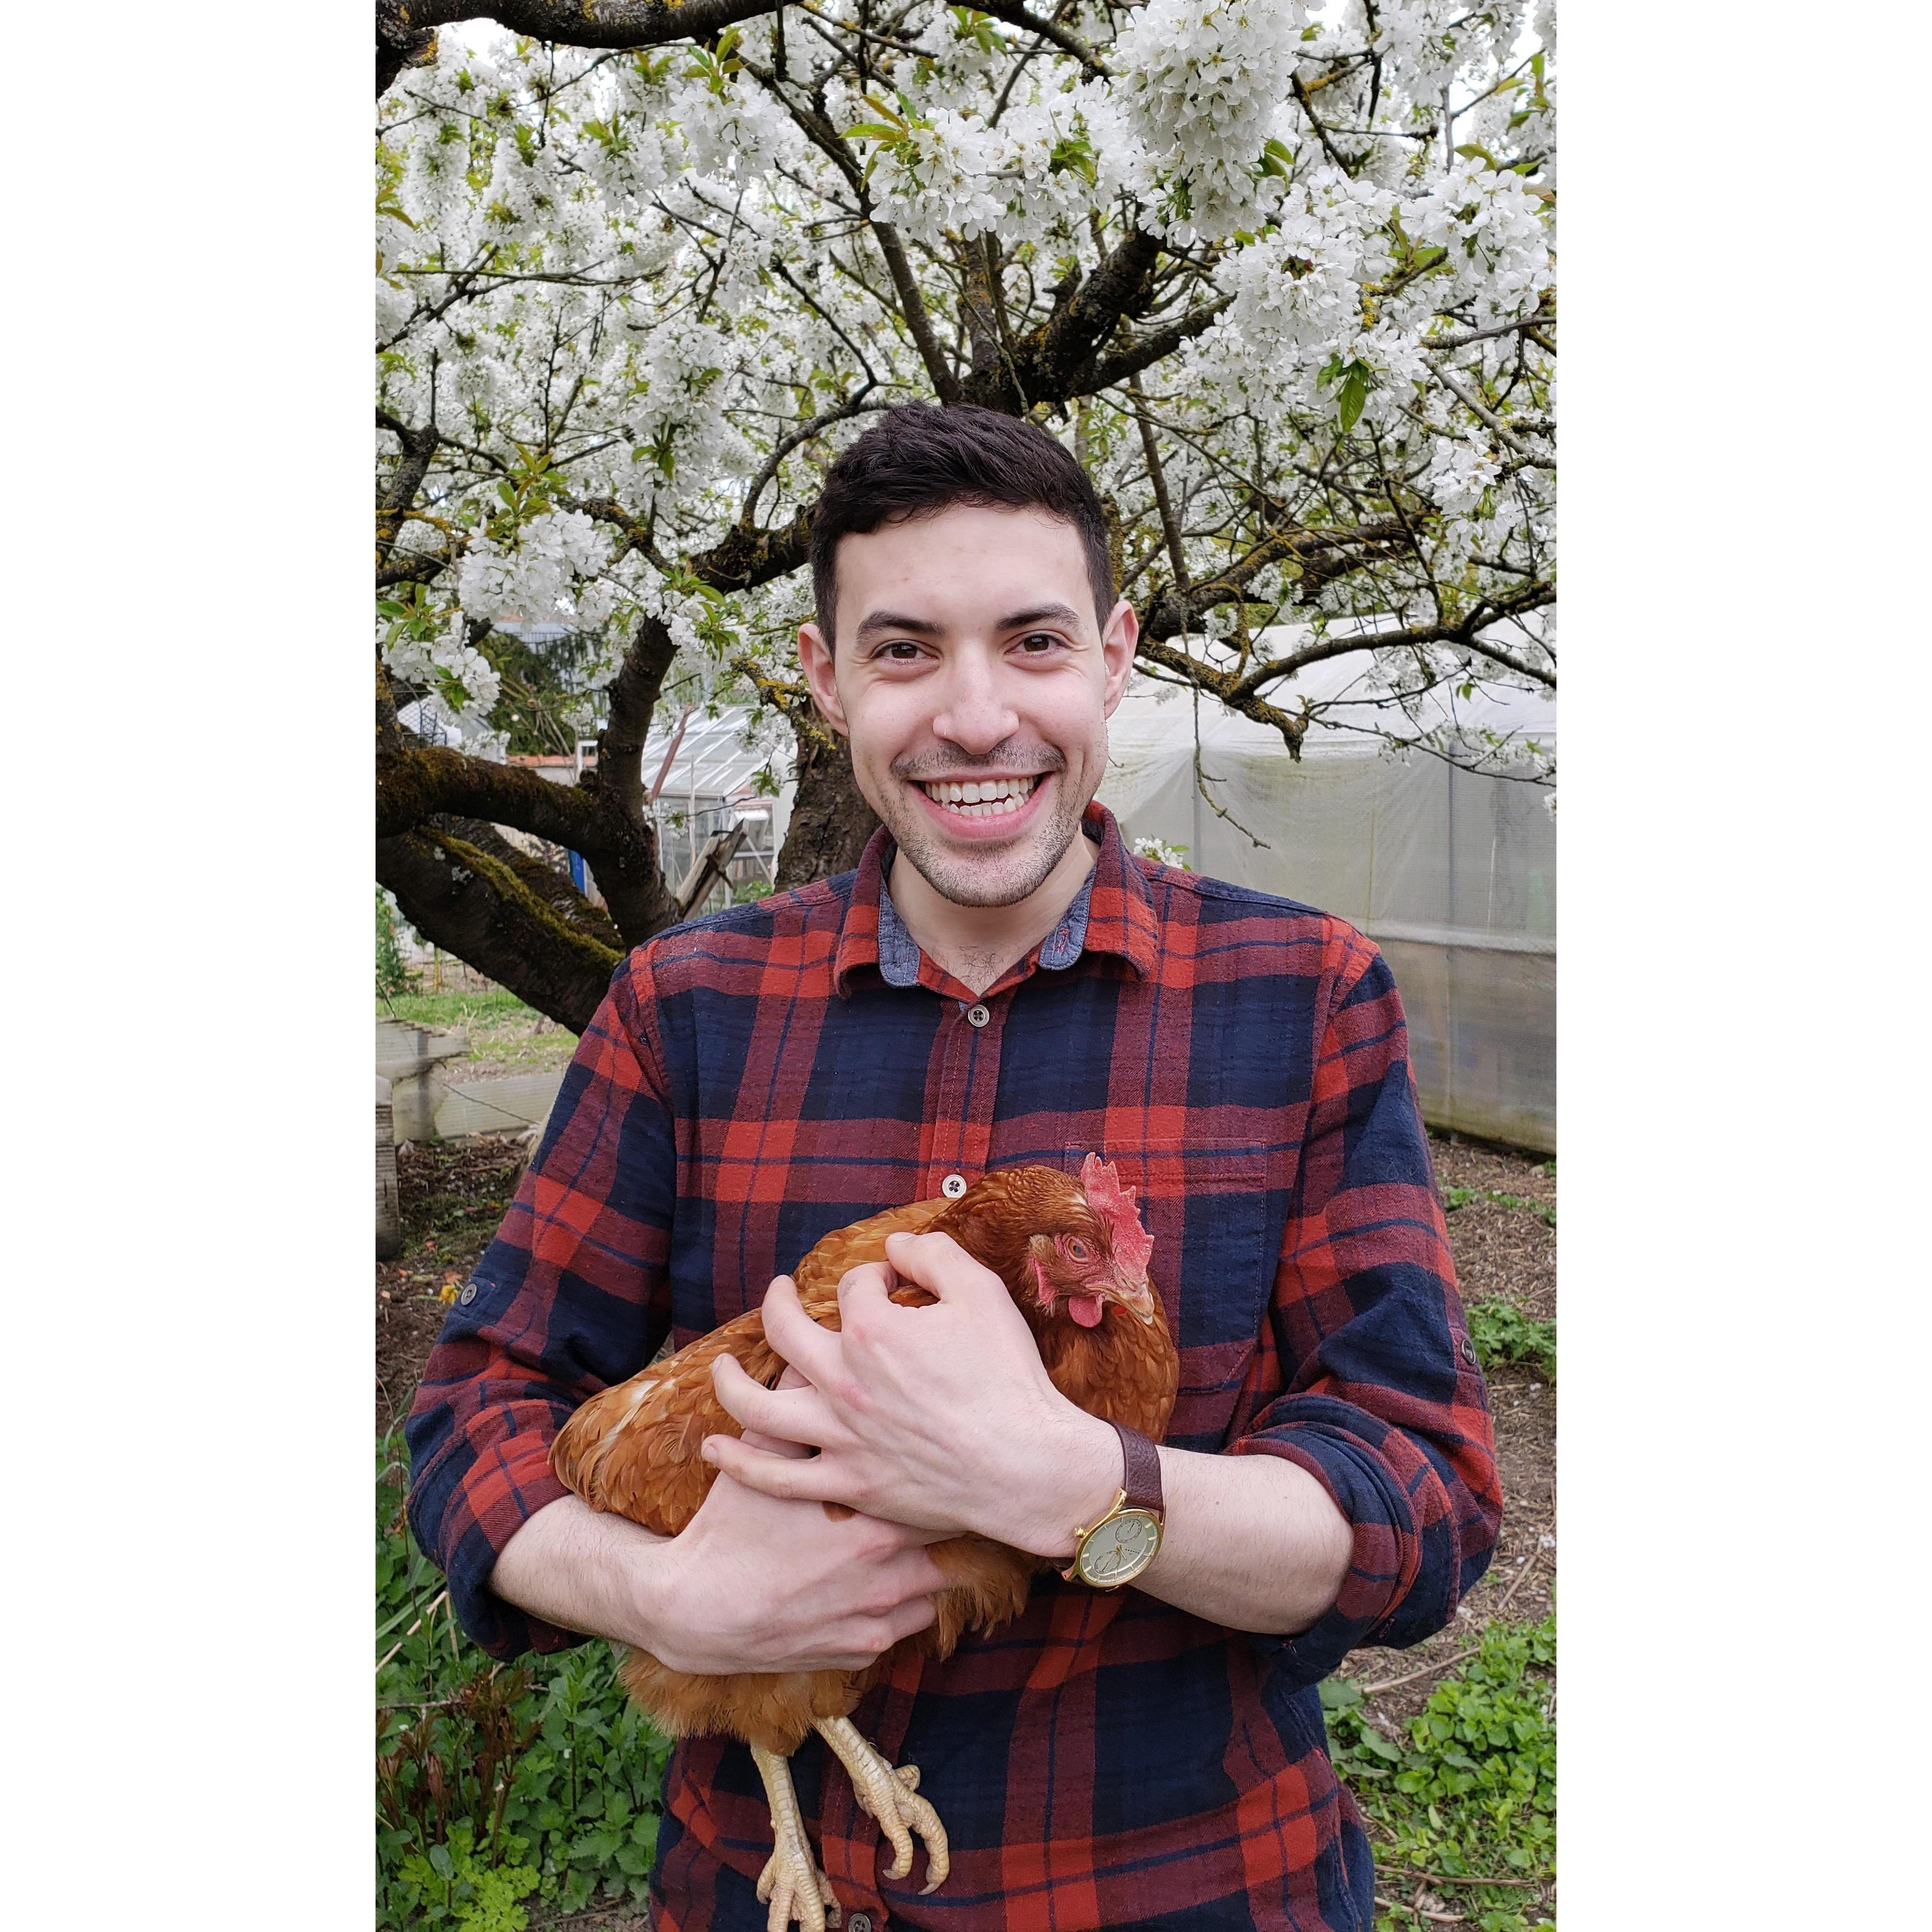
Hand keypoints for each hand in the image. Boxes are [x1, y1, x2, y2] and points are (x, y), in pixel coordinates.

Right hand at [648, 1363, 948, 1675]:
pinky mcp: (862, 1650)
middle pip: (948, 1540)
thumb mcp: (759, 1460)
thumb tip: (813, 1356)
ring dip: (926, 1565)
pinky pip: (908, 1624)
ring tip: (908, 1543)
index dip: (940, 1473)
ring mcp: (877, 1618)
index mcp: (873, 1521)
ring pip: (936, 1587)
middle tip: (934, 1497)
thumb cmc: (729, 1530)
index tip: (941, 1460)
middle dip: (942, 1518)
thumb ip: (796, 1406)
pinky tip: (881, 1585)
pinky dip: (902, 1606)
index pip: (940, 1492)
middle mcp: (887, 1574)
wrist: (695, 1612)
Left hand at [702, 1230, 1119, 1556]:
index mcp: (872, 1330)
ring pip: (758, 1407)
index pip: (855, 1286)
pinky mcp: (846, 1483)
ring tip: (722, 1370)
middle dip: (779, 1303)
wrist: (1027, 1465)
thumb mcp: (983, 1294)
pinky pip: (776, 1475)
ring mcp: (838, 1436)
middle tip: (779, 1293)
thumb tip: (899, 1243)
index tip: (892, 1283)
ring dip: (731, 1383)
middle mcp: (843, 1380)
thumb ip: (936, 1254)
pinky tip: (717, 1448)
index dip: (874, 1277)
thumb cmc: (1009, 1379)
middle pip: (785, 1331)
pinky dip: (739, 1462)